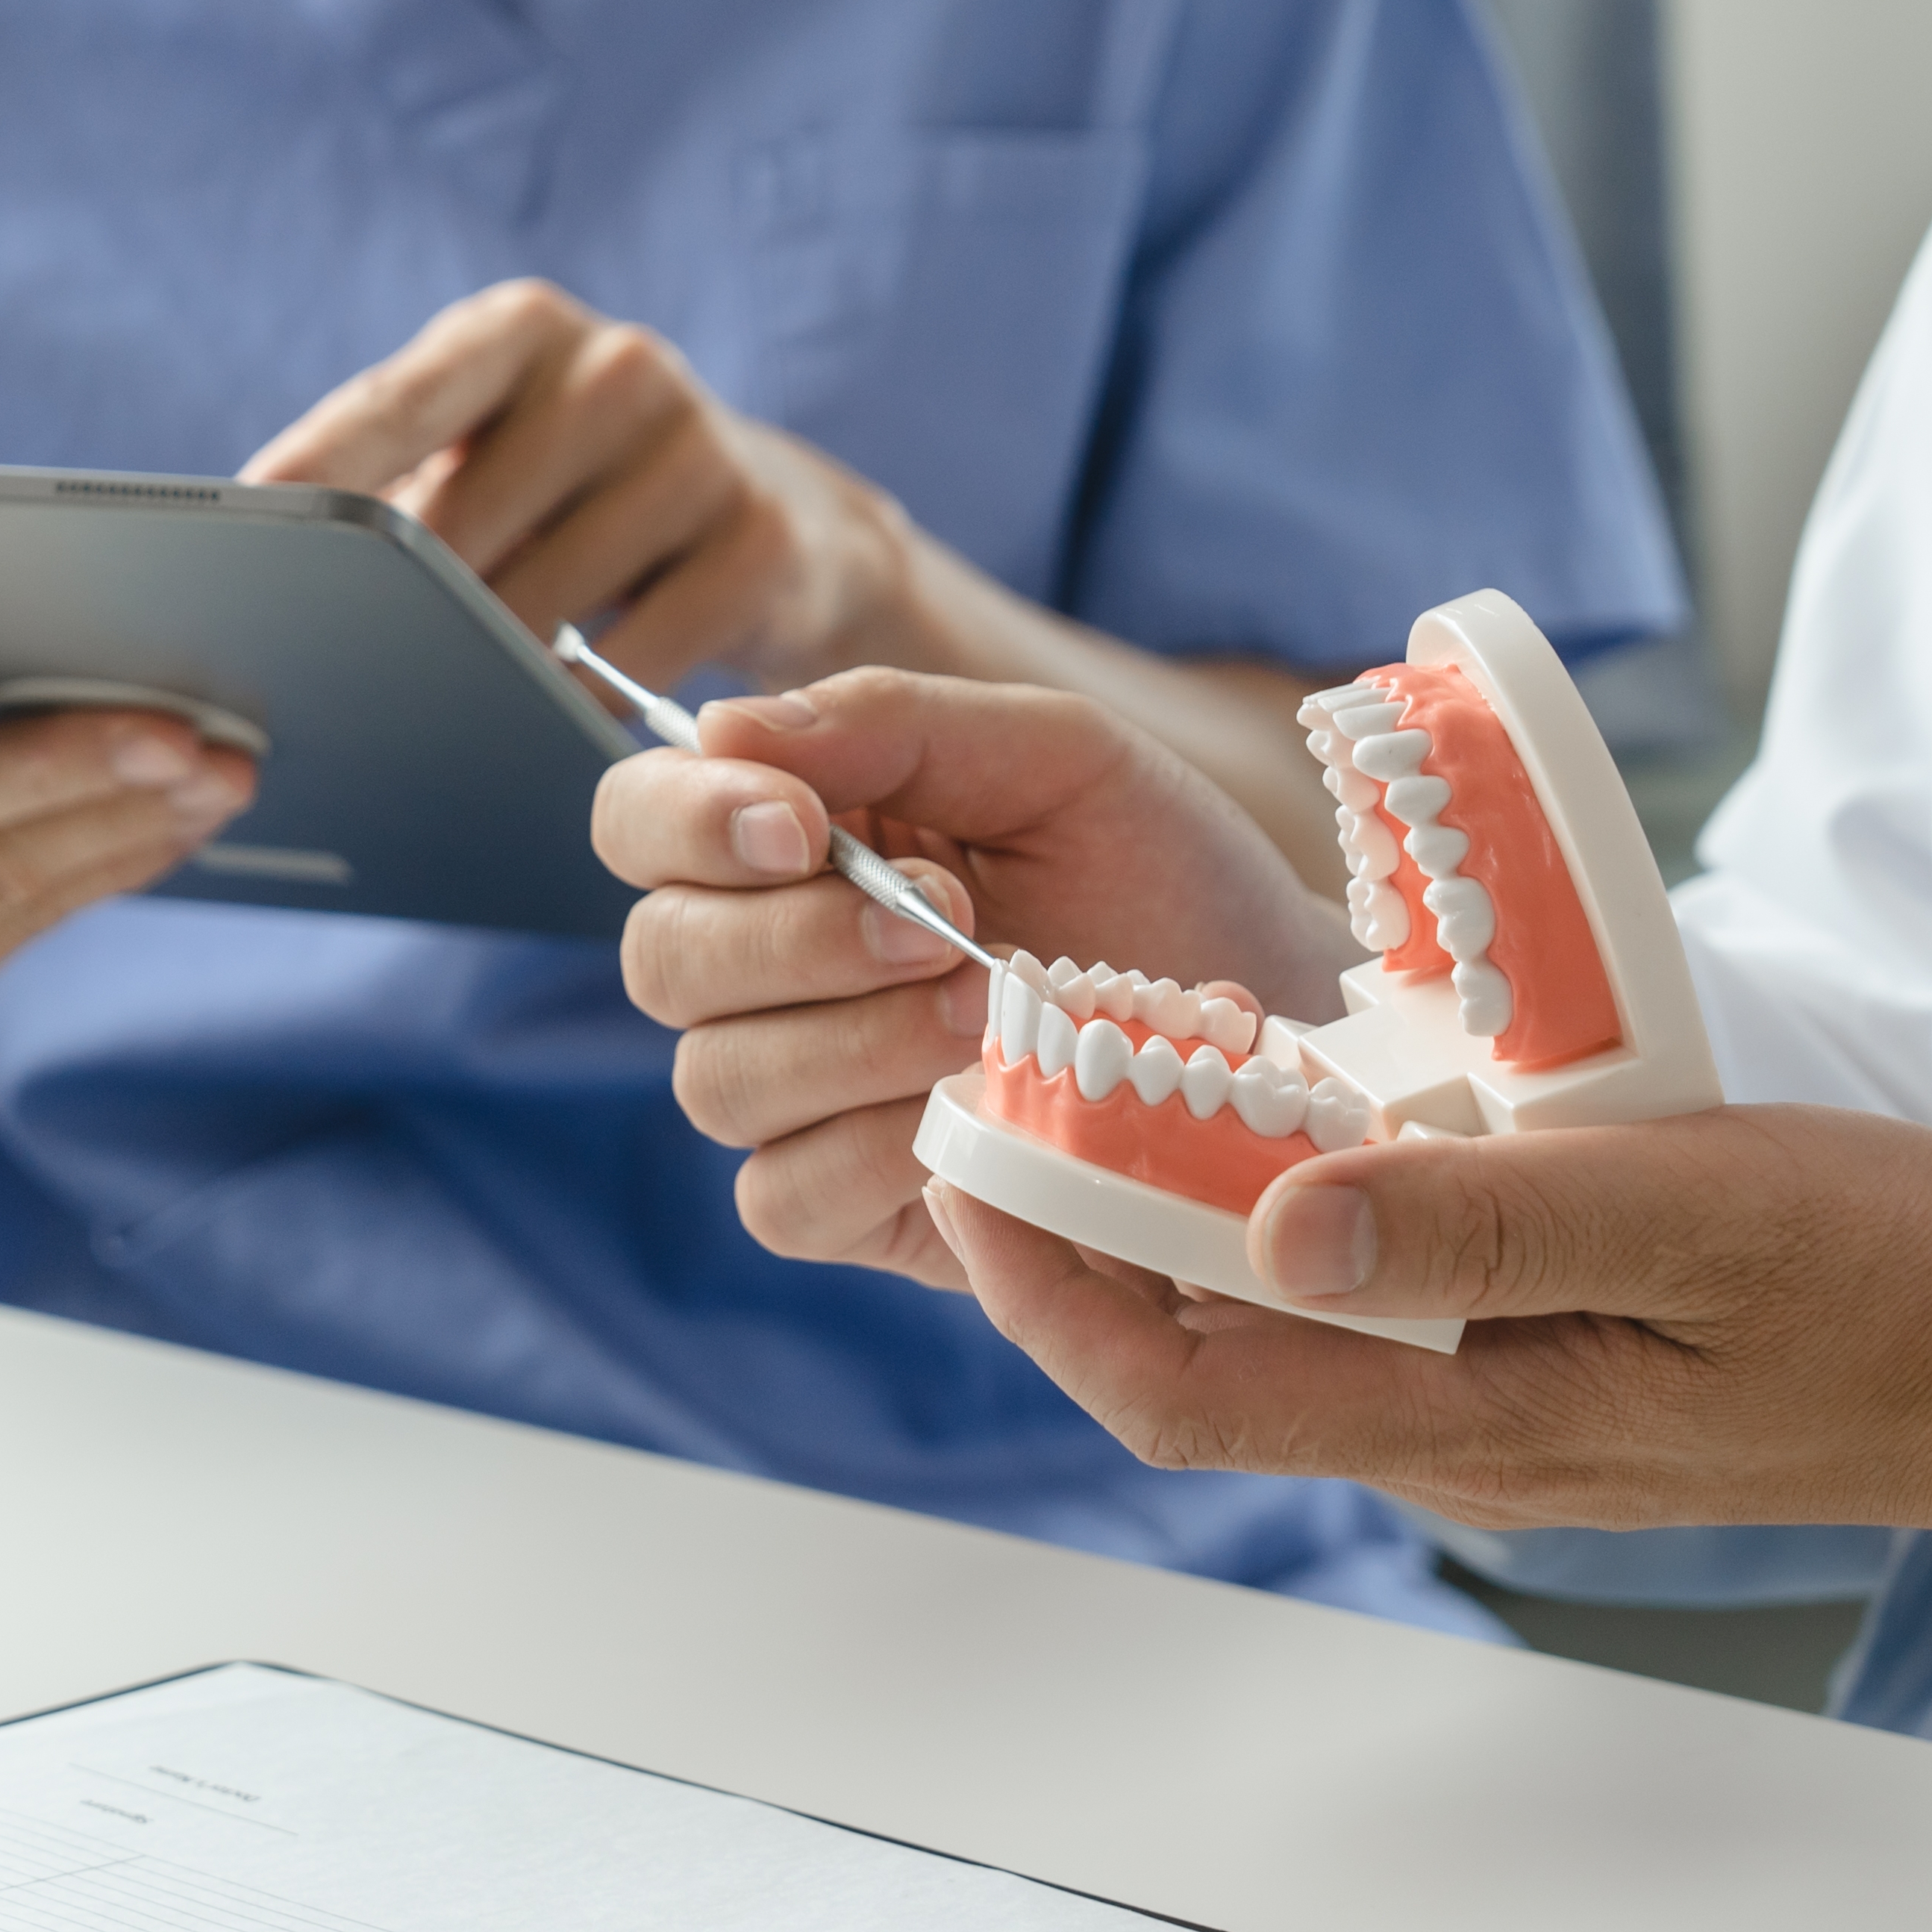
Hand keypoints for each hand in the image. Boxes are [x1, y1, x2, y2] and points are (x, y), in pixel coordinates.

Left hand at [248, 279, 912, 686]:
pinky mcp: (762, 541)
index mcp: (519, 330)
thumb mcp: (493, 462)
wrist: (784, 533)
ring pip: (540, 604)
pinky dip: (581, 708)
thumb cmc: (579, 502)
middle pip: (460, 526)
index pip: (397, 401)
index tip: (248, 524)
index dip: (318, 467)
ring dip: (492, 671)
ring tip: (474, 700)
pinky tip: (559, 723)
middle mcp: (614, 366)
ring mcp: (697, 448)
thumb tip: (276, 589)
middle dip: (406, 616)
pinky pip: (632, 661)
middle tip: (363, 680)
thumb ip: (399, 487)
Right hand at [593, 666, 1353, 1284]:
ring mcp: (801, 1097)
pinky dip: (865, 1149)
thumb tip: (726, 726)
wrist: (1288, 1027)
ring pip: (716, 1080)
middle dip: (794, 938)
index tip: (802, 826)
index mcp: (793, 842)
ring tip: (989, 1013)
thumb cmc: (1170, 878)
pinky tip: (965, 1114)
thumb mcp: (1056, 759)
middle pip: (663, 960)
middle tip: (946, 924)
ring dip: (850, 1040)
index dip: (688, 822)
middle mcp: (769, 970)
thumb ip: (893, 725)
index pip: (643, 820)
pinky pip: (782, 1195)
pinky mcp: (849, 1206)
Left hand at [924, 1105, 1931, 1602]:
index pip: (1178, 1390)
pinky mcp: (1553, 1378)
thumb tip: (1271, 1221)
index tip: (966, 1158)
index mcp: (1475, 1426)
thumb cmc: (1910, 1286)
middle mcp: (1460, 1450)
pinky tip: (1302, 1126)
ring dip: (1186, 1227)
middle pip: (1200, 1368)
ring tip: (1126, 1084)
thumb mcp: (1695, 1212)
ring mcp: (1505, 1425)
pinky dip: (1302, 1225)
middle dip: (1081, 1244)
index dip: (1044, 1286)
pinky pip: (1375, 1316)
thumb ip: (1480, 1225)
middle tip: (1012, 1092)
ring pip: (1281, 1339)